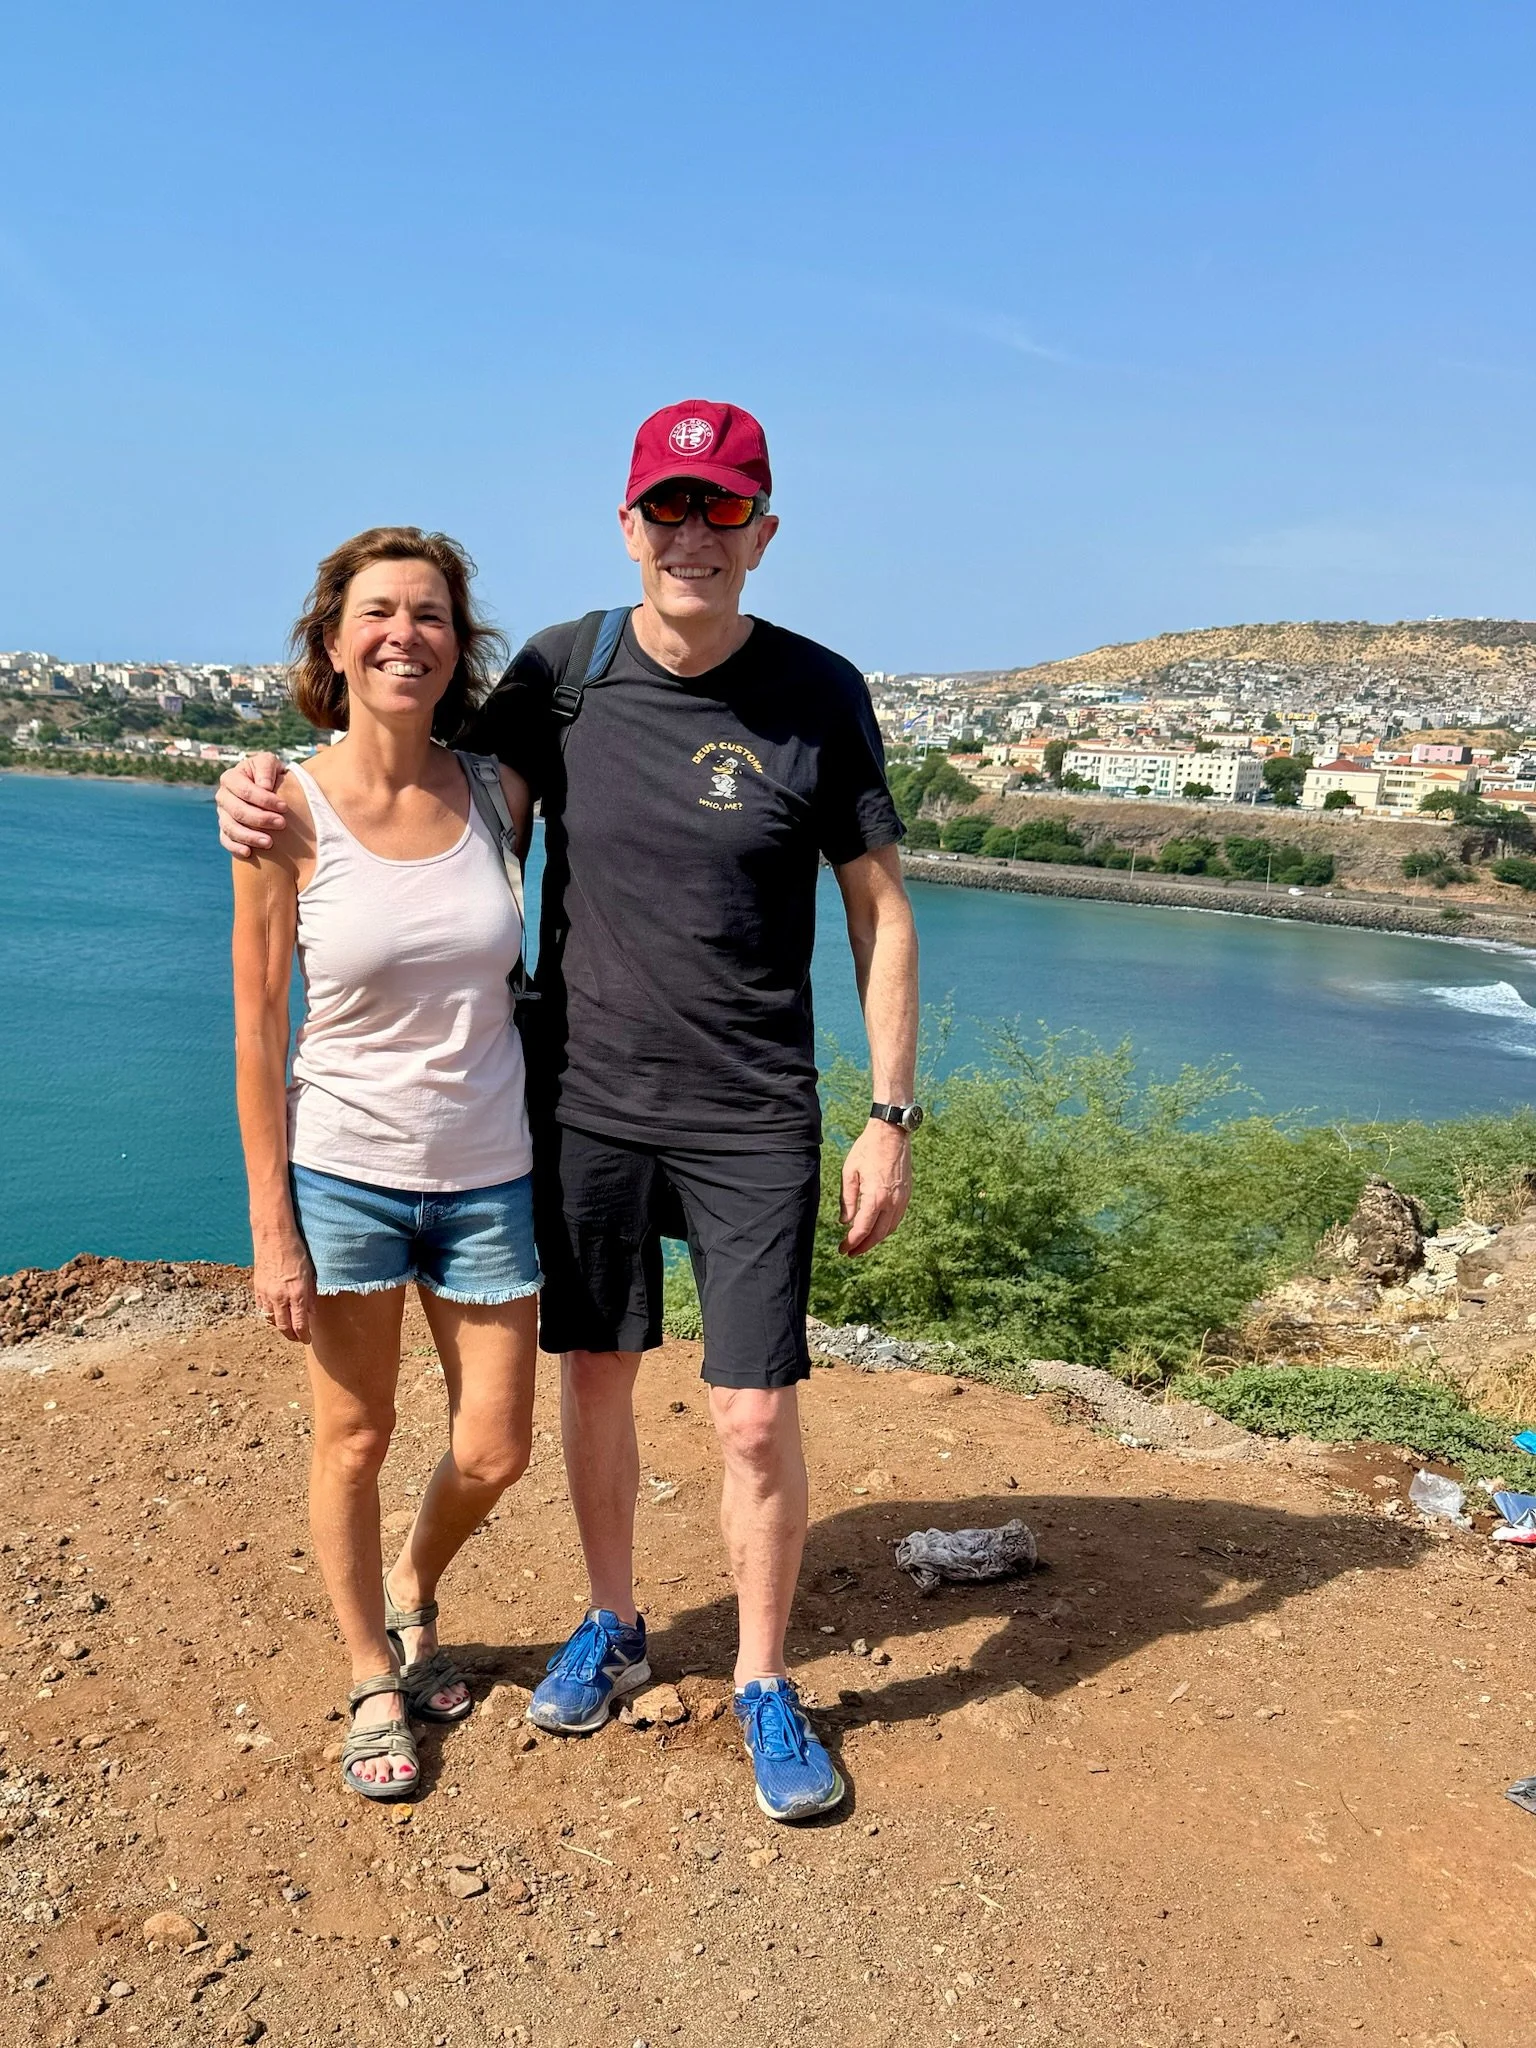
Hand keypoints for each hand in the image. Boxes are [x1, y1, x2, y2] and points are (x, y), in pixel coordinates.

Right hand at [218, 752, 286, 856]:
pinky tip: (248, 852)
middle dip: (260, 819)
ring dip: (249, 836)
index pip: (244, 790)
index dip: (264, 800)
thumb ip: (266, 768)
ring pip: (230, 828)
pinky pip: (225, 840)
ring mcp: (222, 814)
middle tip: (282, 824)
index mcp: (231, 778)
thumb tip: (264, 786)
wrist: (270, 789)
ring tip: (269, 843)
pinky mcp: (225, 829)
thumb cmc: (270, 774)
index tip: (285, 807)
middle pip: (237, 811)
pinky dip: (235, 847)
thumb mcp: (270, 763)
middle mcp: (223, 796)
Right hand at [252, 1236, 315, 1343]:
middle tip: (297, 1338)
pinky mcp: (258, 1288)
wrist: (274, 1236)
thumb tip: (312, 1312)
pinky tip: (276, 1314)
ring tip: (288, 1328)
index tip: (307, 1340)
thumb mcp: (310, 1272)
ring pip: (271, 1320)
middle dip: (291, 1336)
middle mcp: (280, 1297)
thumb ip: (311, 1294)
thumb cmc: (296, 1251)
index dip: (304, 1336)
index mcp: (297, 1293)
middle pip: (284, 1327)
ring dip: (280, 1327)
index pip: (300, 1324)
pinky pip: (262, 1309)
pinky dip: (269, 1315)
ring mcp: (267, 1293)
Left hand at [839, 1119, 912, 1255]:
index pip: (862, 1229)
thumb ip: (847, 1200)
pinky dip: (886, 1228)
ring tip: (862, 1244)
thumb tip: (845, 1222)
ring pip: (889, 1229)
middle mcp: (892, 1202)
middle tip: (850, 1253)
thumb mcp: (849, 1172)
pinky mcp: (907, 1194)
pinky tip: (876, 1229)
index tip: (842, 1249)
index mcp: (875, 1197)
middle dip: (863, 1247)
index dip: (851, 1243)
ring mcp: (902, 1199)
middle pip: (878, 1235)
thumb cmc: (867, 1149)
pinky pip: (897, 1218)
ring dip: (875, 1240)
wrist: (892, 1133)